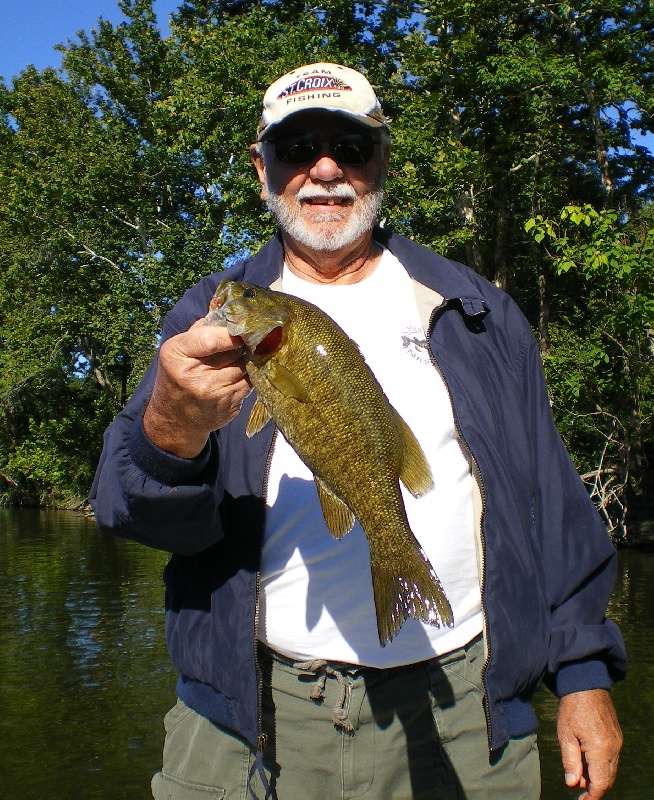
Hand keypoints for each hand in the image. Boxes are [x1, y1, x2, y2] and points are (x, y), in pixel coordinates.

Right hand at [143, 319, 251, 457]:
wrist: (175, 419)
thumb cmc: (177, 376)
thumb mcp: (178, 349)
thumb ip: (202, 328)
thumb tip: (227, 307)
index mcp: (177, 356)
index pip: (212, 338)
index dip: (231, 332)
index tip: (240, 328)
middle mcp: (195, 378)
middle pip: (234, 352)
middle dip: (242, 345)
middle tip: (246, 340)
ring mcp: (215, 395)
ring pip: (245, 368)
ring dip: (247, 361)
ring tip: (240, 358)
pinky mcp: (229, 407)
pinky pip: (249, 383)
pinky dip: (248, 376)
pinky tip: (238, 375)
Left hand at [557, 689, 621, 799]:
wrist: (586, 684)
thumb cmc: (572, 708)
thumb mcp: (565, 735)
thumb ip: (570, 761)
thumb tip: (573, 784)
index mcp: (601, 749)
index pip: (600, 783)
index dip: (591, 796)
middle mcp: (614, 748)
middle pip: (607, 779)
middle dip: (593, 787)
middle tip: (576, 786)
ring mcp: (617, 742)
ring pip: (610, 770)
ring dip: (596, 776)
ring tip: (578, 772)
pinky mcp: (616, 736)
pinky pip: (611, 758)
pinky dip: (600, 765)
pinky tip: (585, 760)